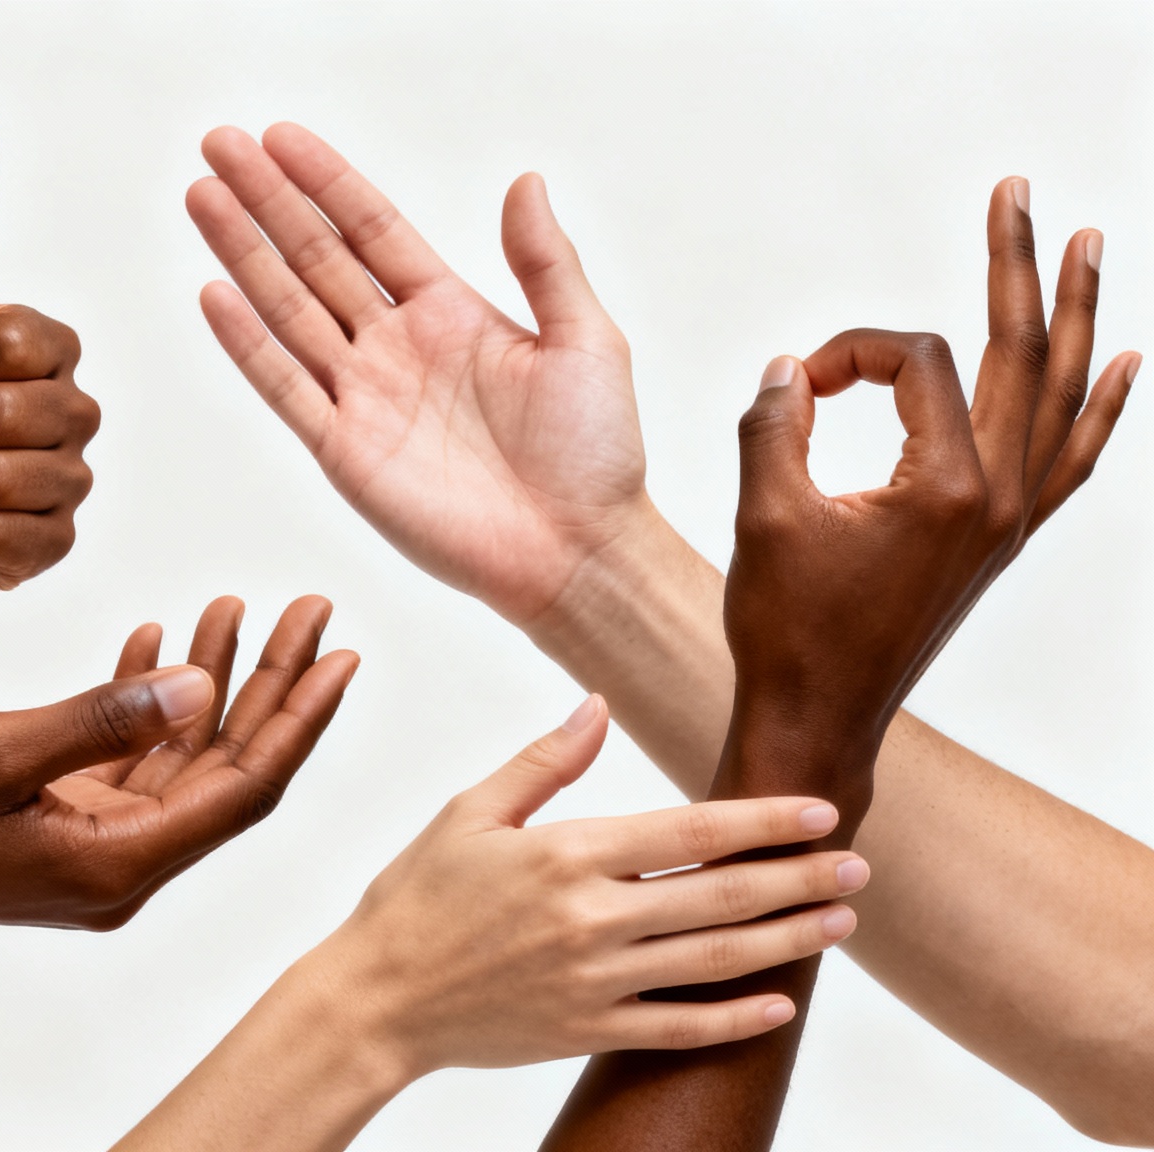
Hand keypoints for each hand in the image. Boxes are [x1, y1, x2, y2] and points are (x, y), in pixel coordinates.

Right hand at [0, 597, 357, 930]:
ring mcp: (88, 846)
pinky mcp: (56, 824)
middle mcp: (119, 864)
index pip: (242, 788)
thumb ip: (101, 721)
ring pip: (178, 757)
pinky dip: (144, 700)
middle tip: (310, 610)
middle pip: (223, 768)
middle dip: (271, 687)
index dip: (298, 719)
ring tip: (238, 605)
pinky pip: (125, 759)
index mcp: (120, 862)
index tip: (341, 653)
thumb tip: (202, 691)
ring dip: (210, 684)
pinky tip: (157, 639)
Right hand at [109, 700, 860, 1151]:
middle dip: (799, 879)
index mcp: (565, 854)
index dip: (764, 820)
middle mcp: (591, 919)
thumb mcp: (469, 812)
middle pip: (721, 896)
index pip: (690, 832)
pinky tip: (780, 1003)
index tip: (820, 810)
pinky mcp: (588, 1031)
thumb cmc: (416, 897)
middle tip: (858, 867)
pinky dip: (736, 1019)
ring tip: (840, 923)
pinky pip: (680, 1029)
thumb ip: (544, 762)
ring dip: (787, 940)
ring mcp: (594, 982)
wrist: (376, 997)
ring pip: (715, 960)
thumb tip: (596, 705)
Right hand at [186, 123, 644, 621]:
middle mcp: (396, 348)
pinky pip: (286, 388)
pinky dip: (248, 343)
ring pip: (288, 310)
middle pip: (315, 257)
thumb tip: (525, 180)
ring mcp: (364, 398)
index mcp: (450, 313)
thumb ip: (545, 263)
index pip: (372, 230)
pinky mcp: (346, 453)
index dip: (326, 182)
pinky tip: (214, 294)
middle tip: (217, 144)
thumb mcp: (585, 339)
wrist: (578, 551)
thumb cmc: (596, 453)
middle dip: (265, 201)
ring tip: (200, 196)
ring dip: (243, 253)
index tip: (278, 137)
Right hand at [727, 179, 1134, 778]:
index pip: (912, 360)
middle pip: (1021, 351)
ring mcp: (1011, 520)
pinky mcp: (1001, 540)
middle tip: (1019, 191)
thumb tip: (792, 371)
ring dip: (1074, 315)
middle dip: (1018, 265)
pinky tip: (1124, 365)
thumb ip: (775, 426)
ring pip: (1060, 394)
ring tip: (1087, 246)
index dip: (849, 350)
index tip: (796, 386)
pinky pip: (1072, 458)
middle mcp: (998, 497)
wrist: (819, 715)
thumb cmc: (788, 629)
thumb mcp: (764, 517)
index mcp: (946, 486)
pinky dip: (1101, 407)